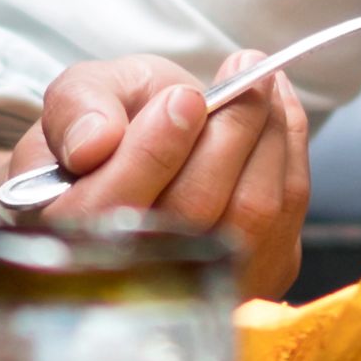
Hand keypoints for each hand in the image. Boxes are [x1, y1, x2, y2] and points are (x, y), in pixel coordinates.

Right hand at [14, 56, 314, 298]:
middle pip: (192, 211)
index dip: (154, 151)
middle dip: (228, 132)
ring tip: (263, 82)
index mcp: (71, 238)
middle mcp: (131, 281)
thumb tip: (95, 143)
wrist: (140, 160)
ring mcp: (197, 290)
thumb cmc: (105, 130)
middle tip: (246, 71)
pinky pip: (285, 219)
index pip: (114, 206)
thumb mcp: (74, 100)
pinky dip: (289, 155)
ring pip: (249, 214)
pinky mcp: (250, 282)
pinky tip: (279, 114)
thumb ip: (75, 109)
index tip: (186, 97)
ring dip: (267, 137)